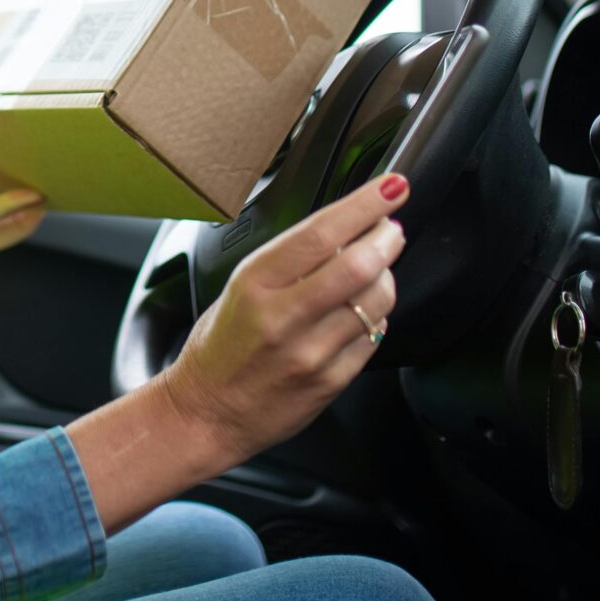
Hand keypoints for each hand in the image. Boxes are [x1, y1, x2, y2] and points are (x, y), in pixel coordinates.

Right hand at [156, 173, 406, 465]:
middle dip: (386, 238)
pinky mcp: (330, 382)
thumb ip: (290, 261)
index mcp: (254, 284)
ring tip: (375, 273)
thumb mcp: (240, 288)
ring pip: (375, 301)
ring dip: (386, 278)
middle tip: (391, 230)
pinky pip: (374, 337)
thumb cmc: (221, 346)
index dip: (364, 205)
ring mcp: (310, 353)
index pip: (320, 233)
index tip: (390, 188)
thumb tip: (346, 229)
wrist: (208, 413)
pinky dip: (377, 317)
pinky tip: (361, 313)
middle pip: (357, 265)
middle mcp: (283, 317)